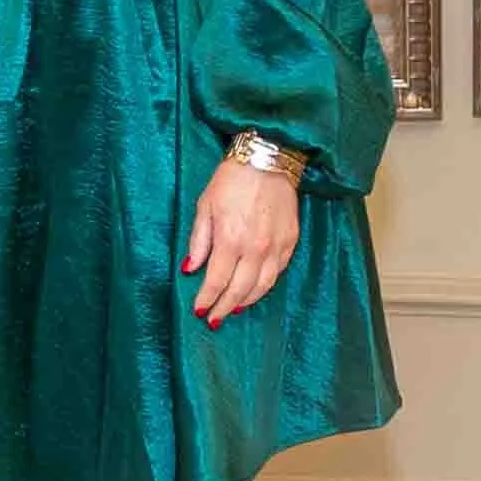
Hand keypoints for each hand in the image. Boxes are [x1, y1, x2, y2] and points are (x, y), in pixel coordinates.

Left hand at [184, 160, 298, 327]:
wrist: (267, 160)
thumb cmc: (231, 180)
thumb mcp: (205, 205)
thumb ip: (199, 241)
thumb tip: (190, 269)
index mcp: (230, 239)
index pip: (217, 281)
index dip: (207, 299)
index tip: (199, 310)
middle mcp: (255, 249)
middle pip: (239, 290)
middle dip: (224, 308)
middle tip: (214, 319)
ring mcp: (276, 248)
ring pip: (261, 287)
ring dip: (245, 302)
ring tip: (233, 310)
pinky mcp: (290, 243)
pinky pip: (277, 274)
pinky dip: (265, 287)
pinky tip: (255, 291)